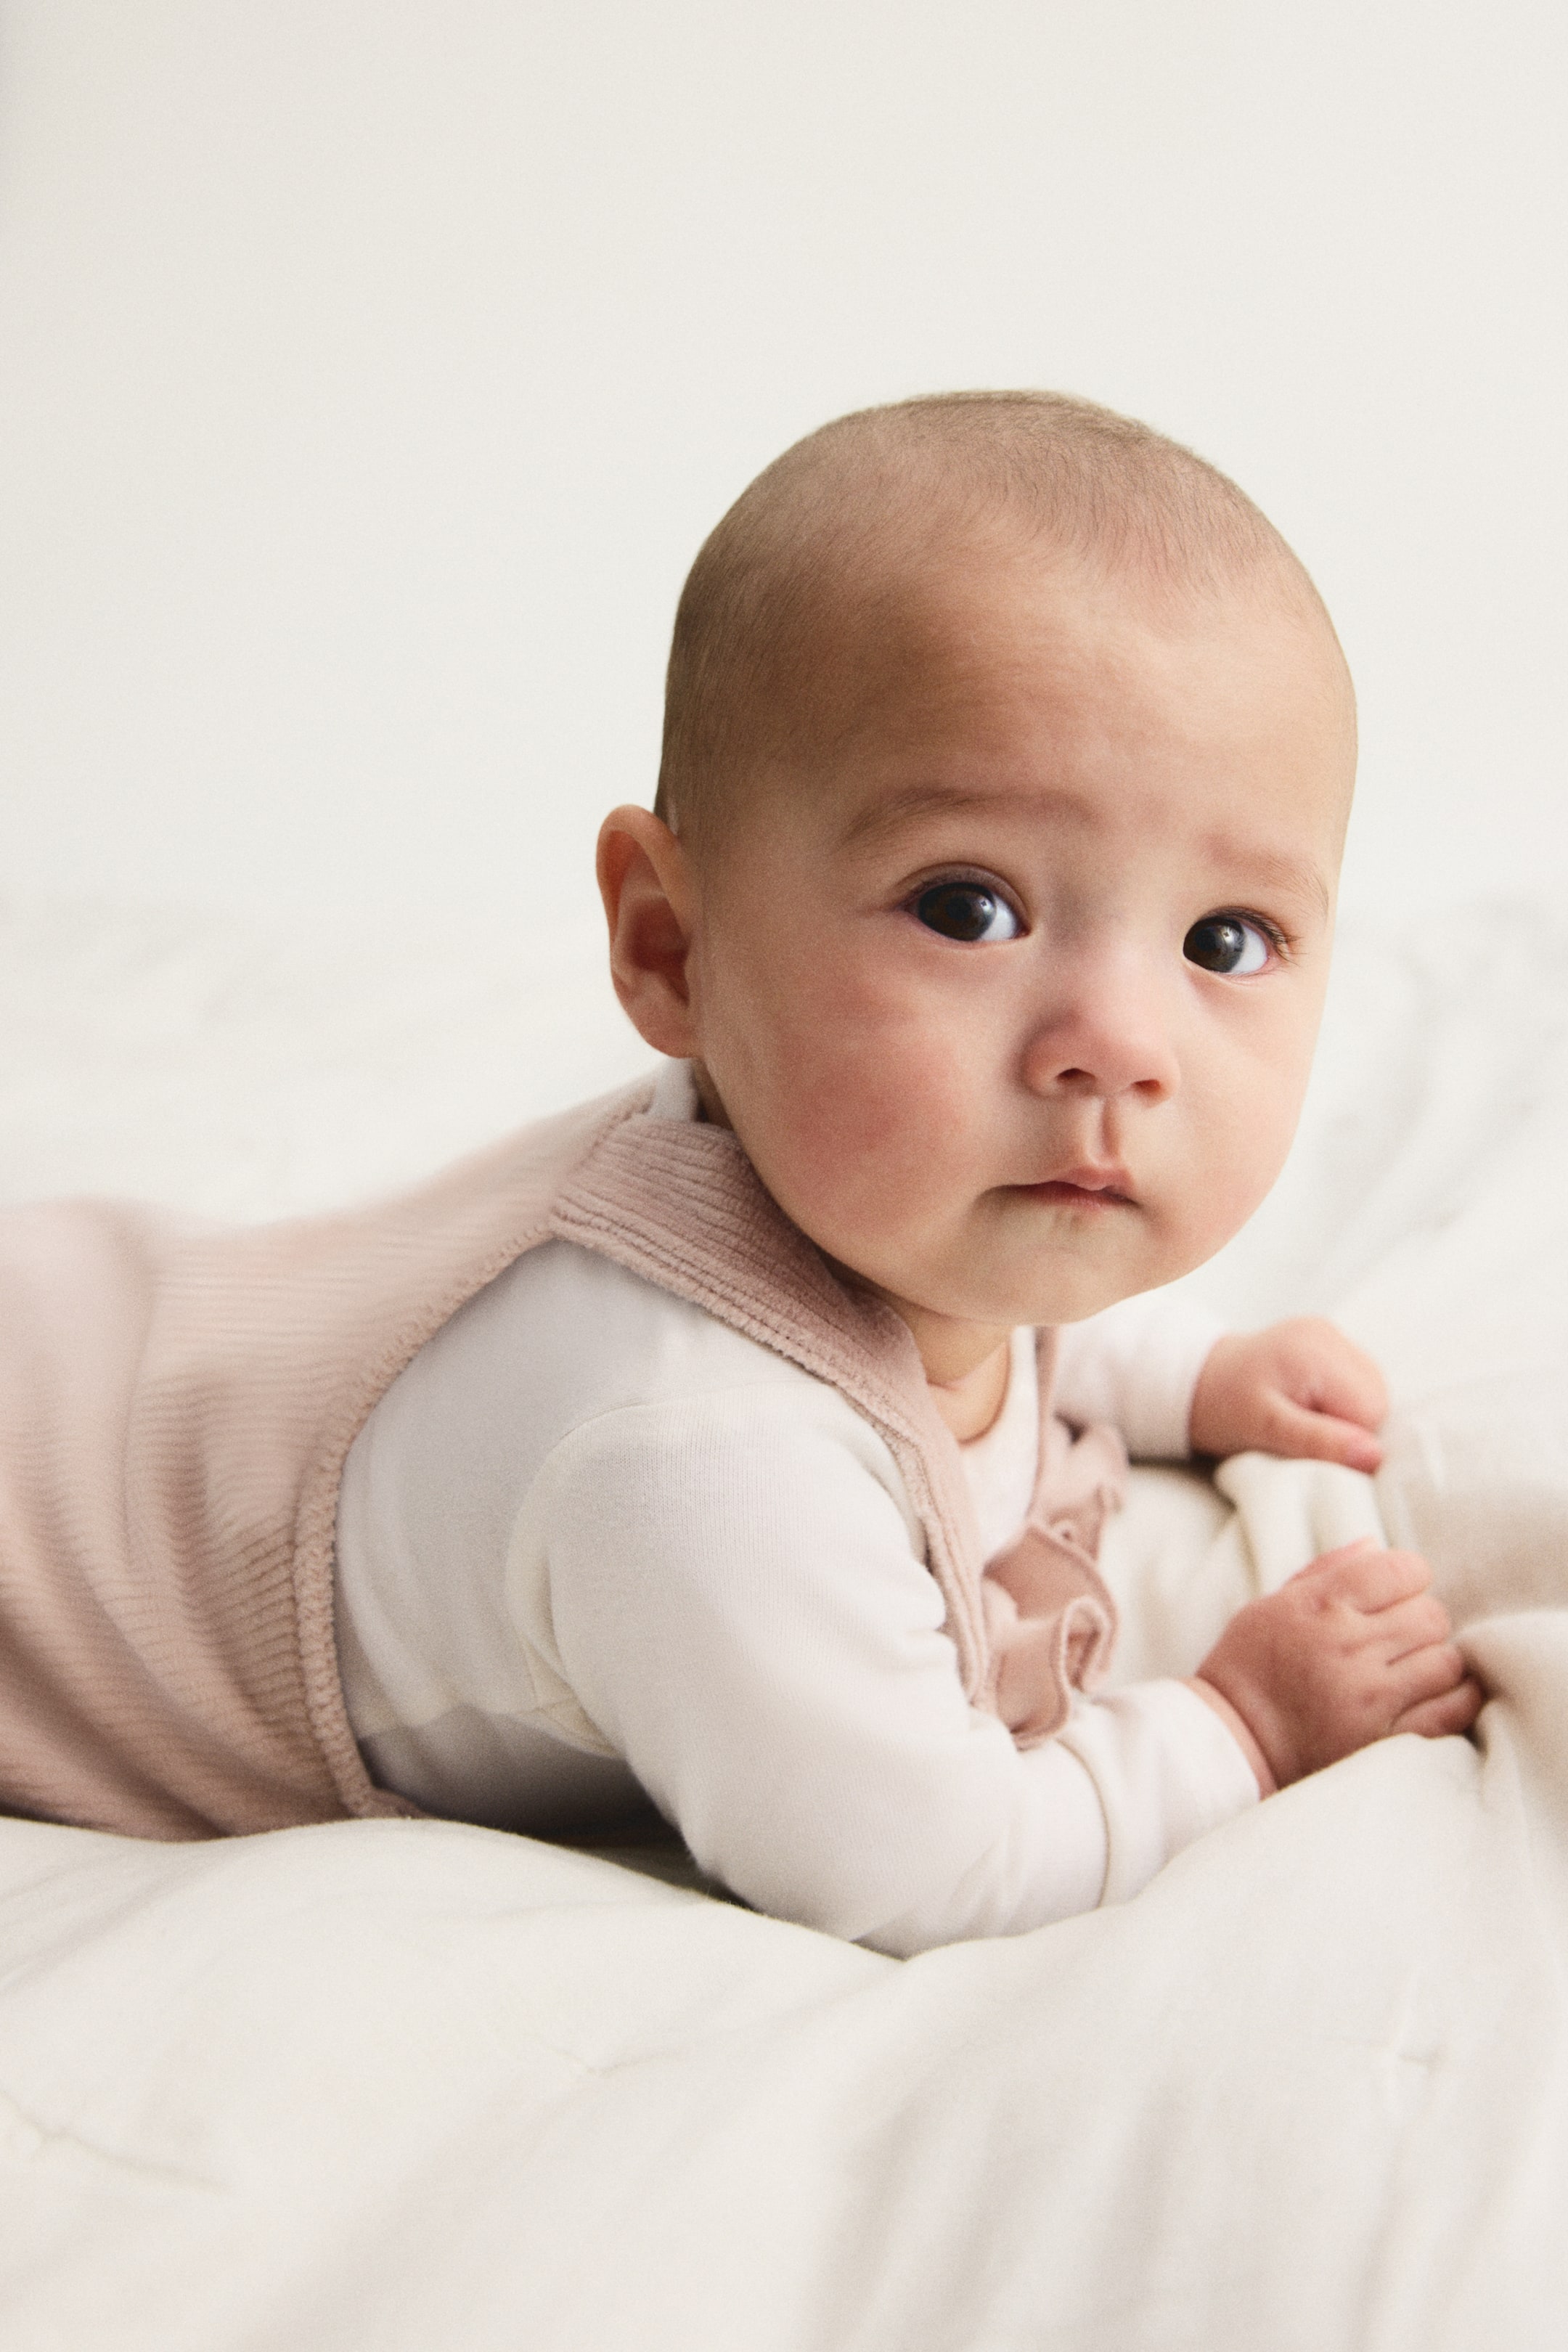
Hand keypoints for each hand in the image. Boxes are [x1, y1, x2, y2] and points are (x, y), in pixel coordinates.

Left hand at [1189, 1317, 1387, 1471]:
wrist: (1197, 1379)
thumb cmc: (1223, 1408)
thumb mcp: (1264, 1430)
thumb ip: (1318, 1442)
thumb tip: (1375, 1457)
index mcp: (1314, 1352)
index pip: (1370, 1413)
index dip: (1348, 1443)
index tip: (1311, 1450)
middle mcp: (1329, 1335)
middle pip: (1377, 1402)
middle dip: (1348, 1429)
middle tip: (1302, 1434)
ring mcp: (1331, 1335)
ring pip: (1372, 1394)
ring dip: (1347, 1418)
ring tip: (1302, 1418)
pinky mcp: (1329, 1341)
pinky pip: (1359, 1383)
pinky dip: (1342, 1403)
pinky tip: (1310, 1405)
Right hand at [1192, 1539, 1483, 1790]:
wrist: (1232, 1741)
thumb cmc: (1249, 1666)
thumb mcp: (1272, 1603)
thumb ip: (1327, 1570)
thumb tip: (1378, 1543)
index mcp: (1320, 1606)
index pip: (1400, 1569)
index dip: (1408, 1576)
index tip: (1396, 1591)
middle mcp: (1349, 1647)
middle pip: (1431, 1615)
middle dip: (1422, 1618)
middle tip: (1399, 1634)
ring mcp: (1370, 1696)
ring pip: (1446, 1660)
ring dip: (1436, 1659)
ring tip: (1411, 1666)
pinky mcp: (1385, 1739)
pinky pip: (1451, 1711)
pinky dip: (1456, 1698)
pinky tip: (1437, 1692)